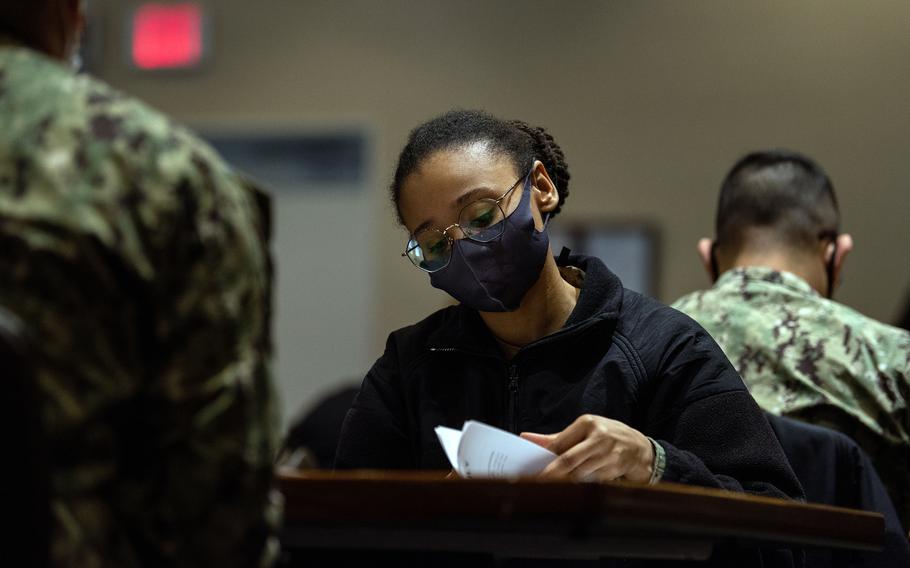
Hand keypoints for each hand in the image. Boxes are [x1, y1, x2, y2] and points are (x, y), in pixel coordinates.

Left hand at [521, 414, 653, 482]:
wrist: (639, 447)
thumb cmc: (606, 435)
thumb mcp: (585, 429)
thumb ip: (556, 437)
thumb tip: (526, 438)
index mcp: (588, 423)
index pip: (560, 443)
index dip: (544, 457)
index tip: (531, 468)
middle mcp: (599, 438)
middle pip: (569, 460)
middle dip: (551, 474)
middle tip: (536, 483)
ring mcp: (609, 455)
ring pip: (580, 474)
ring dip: (565, 482)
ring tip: (551, 488)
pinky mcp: (615, 470)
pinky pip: (591, 481)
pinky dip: (580, 485)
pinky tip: (572, 489)